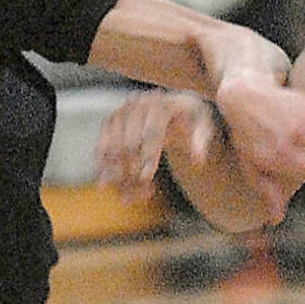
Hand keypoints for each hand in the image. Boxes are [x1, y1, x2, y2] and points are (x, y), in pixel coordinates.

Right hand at [95, 90, 212, 202]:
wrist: (174, 106)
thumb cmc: (191, 118)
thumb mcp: (203, 125)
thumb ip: (201, 140)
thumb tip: (198, 160)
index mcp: (160, 104)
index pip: (151, 133)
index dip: (148, 156)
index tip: (146, 178)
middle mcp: (136, 105)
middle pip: (129, 143)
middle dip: (132, 171)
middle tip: (140, 195)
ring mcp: (120, 112)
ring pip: (112, 148)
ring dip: (116, 175)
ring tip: (126, 199)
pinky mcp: (109, 122)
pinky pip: (101, 147)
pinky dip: (102, 167)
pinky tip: (105, 186)